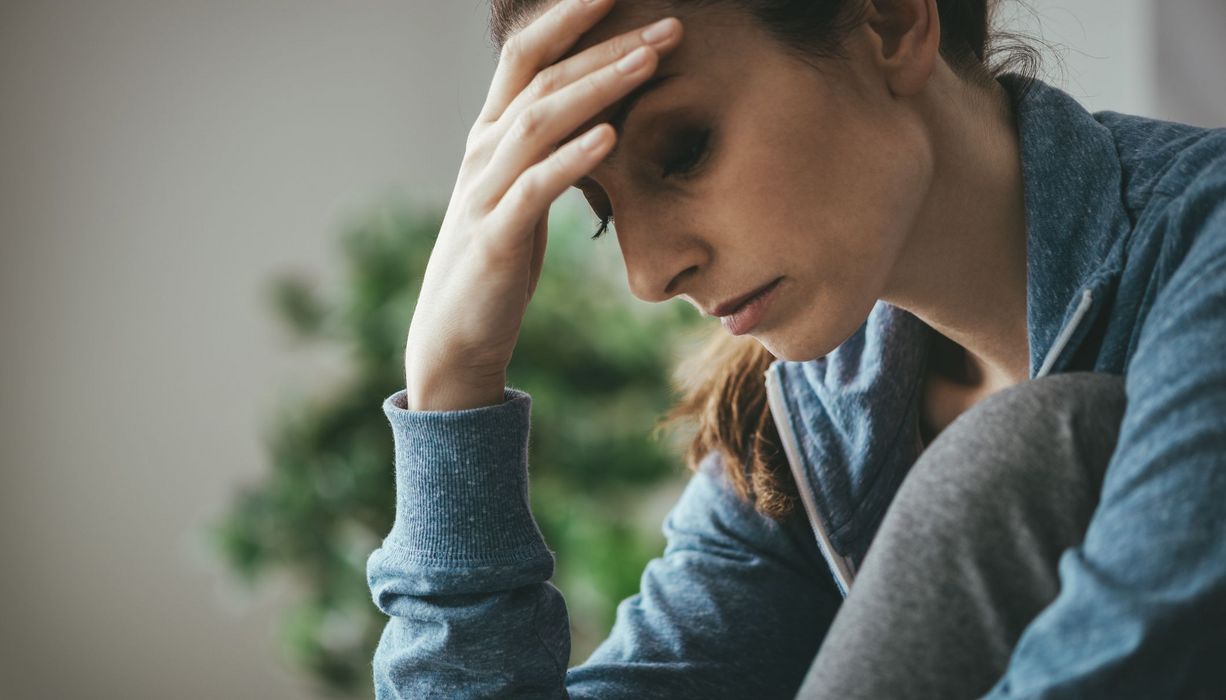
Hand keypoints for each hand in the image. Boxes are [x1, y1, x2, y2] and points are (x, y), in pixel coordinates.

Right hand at [403, 0, 682, 409]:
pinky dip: (572, 159)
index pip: (528, 55)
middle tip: (668, 24)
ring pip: (539, 120)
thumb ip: (552, 148)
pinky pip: (535, 188)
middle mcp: (483, 150)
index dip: (570, 15)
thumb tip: (602, 112)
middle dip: (605, 43)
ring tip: (650, 60)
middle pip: (542, 77)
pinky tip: (610, 137)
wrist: (456, 333)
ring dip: (598, 86)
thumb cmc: (500, 257)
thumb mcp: (525, 191)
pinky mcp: (496, 237)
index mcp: (492, 135)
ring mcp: (485, 191)